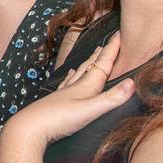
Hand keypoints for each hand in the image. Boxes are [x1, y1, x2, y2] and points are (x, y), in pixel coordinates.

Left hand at [0, 34, 134, 154]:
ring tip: (94, 53)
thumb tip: (132, 83)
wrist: (30, 128)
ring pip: (80, 72)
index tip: (119, 34)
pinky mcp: (56, 101)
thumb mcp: (90, 110)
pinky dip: (72, 76)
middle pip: (92, 65)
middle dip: (103, 53)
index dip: (112, 49)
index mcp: (86, 85)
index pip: (103, 63)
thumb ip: (112, 98)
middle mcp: (76, 85)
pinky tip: (70, 74)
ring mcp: (65, 92)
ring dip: (89, 62)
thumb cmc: (59, 119)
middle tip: (110, 41)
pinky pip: (68, 83)